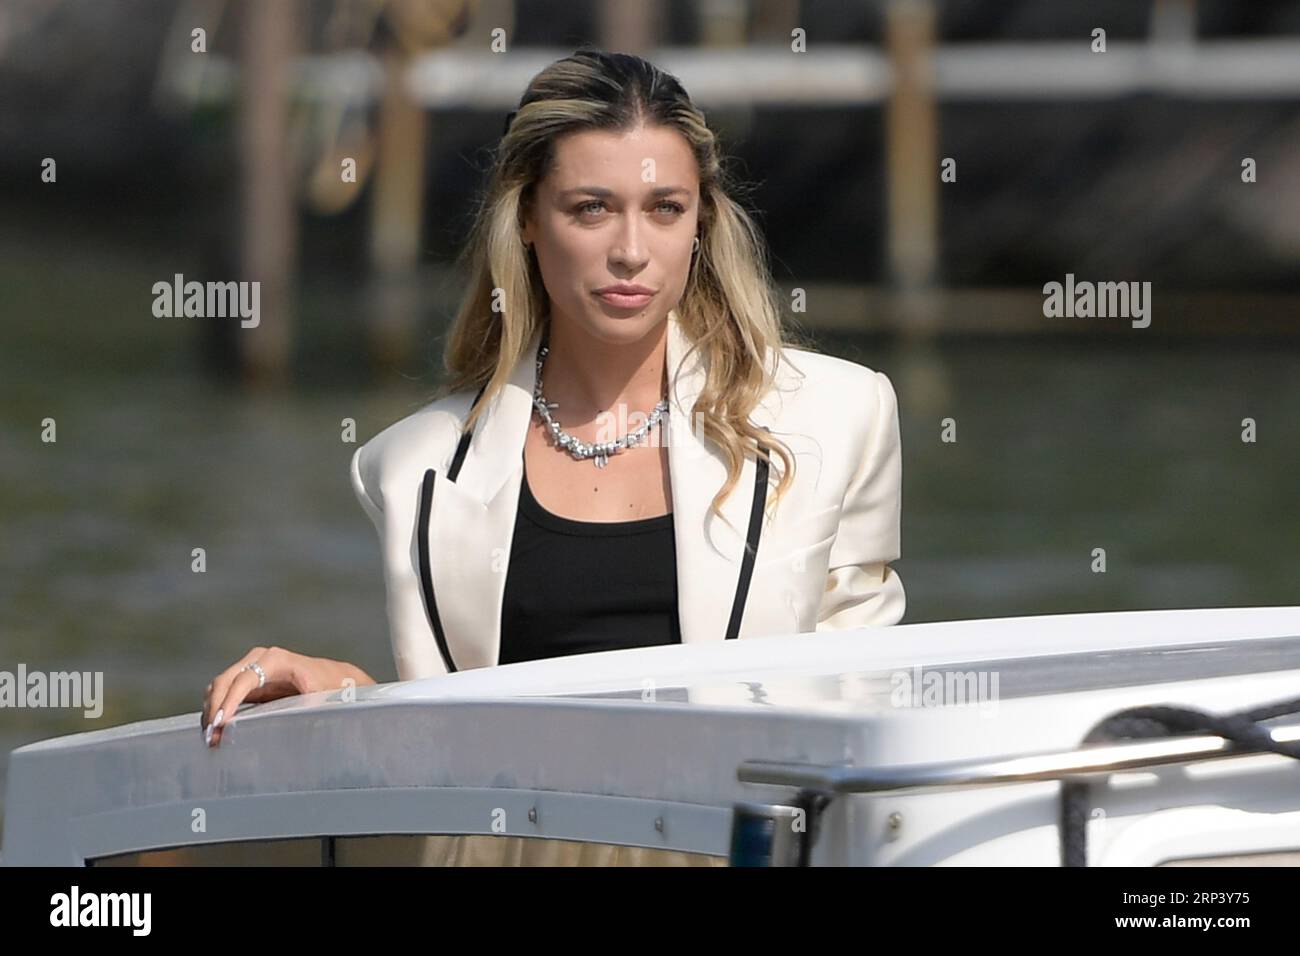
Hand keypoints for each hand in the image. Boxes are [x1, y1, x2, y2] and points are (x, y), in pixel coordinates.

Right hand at [200, 646, 371, 747]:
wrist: (334, 679)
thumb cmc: (330, 687)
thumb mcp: (321, 695)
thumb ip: (306, 704)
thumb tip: (291, 724)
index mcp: (277, 659)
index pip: (244, 680)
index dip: (230, 701)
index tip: (221, 723)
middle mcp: (260, 658)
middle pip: (224, 681)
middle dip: (214, 709)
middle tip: (211, 737)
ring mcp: (251, 666)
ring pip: (219, 686)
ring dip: (211, 711)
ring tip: (211, 738)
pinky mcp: (247, 679)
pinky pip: (223, 691)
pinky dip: (215, 709)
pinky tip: (214, 729)